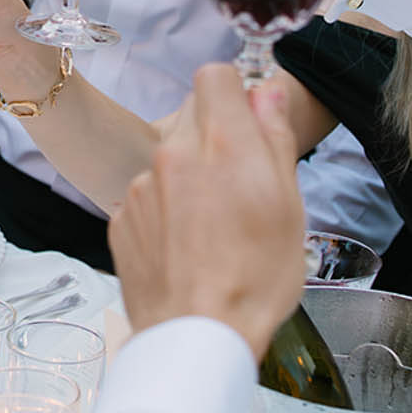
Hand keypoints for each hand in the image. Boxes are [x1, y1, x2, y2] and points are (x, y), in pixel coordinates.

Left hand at [109, 64, 305, 358]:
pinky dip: (164, 210)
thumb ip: (274, 139)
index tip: (247, 125)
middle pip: (191, 115)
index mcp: (222, 145)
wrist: (198, 336)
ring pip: (168, 157)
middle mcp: (173, 154)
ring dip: (188, 176)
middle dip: (214, 137)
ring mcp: (141, 186)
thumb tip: (266, 91)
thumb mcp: (289, 207)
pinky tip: (185, 247)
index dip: (234, 95)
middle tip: (237, 186)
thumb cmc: (257, 278)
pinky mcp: (121, 217)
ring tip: (212, 227)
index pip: (215, 76)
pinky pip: (147, 195)